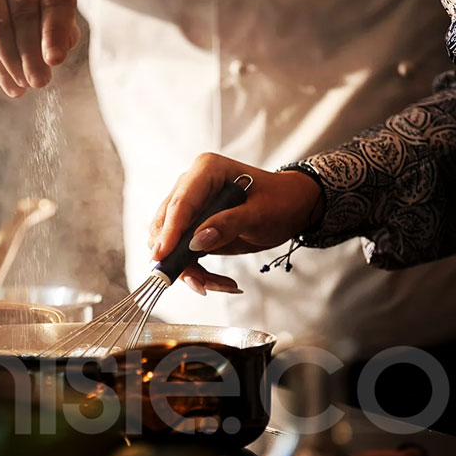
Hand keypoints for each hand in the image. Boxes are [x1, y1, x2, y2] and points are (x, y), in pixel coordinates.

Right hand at [0, 0, 79, 97]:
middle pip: (25, 10)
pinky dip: (0, 68)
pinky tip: (13, 86)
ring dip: (14, 61)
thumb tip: (61, 50)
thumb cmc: (33, 7)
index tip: (55, 60)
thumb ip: (63, 30)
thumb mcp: (54, 16)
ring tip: (27, 84)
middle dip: (33, 52)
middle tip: (40, 81)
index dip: (57, 29)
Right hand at [148, 153, 323, 294]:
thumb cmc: (281, 202)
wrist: (293, 207)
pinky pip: (183, 254)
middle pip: (168, 226)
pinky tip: (221, 282)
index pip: (180, 204)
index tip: (162, 257)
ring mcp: (191, 207)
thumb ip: (228, 225)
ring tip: (220, 285)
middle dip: (180, 258)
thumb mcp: (260, 214)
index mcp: (206, 170)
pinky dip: (198, 272)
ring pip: (172, 244)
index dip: (169, 232)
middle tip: (199, 283)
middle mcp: (191, 186)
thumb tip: (196, 242)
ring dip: (191, 270)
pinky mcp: (193, 227)